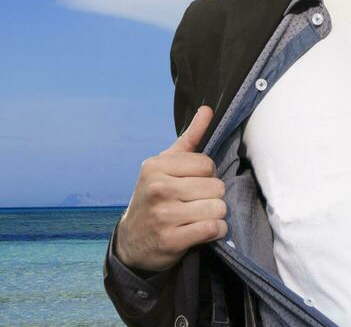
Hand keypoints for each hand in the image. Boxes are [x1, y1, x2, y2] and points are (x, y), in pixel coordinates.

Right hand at [114, 105, 227, 272]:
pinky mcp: (171, 240)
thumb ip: (190, 138)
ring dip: (217, 215)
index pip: (207, 164)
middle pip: (216, 187)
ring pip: (218, 208)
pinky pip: (212, 229)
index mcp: (156, 166)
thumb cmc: (156, 197)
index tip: (196, 183)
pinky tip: (205, 231)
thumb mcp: (165, 166)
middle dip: (213, 196)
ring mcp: (163, 215)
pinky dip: (216, 231)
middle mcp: (158, 188)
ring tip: (201, 216)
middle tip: (197, 203)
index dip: (208, 175)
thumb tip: (207, 109)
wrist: (132, 241)